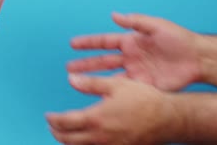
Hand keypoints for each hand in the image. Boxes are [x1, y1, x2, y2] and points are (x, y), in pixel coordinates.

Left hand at [46, 75, 179, 144]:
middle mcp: (100, 136)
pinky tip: (85, 140)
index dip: (52, 119)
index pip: (64, 122)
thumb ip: (91, 83)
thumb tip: (71, 78)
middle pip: (68, 140)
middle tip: (51, 125)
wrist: (168, 119)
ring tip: (64, 134)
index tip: (48, 115)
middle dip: (56, 132)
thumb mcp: (117, 85)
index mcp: (96, 118)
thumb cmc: (144, 99)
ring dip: (68, 141)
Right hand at [67, 13, 200, 90]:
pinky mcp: (144, 85)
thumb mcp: (157, 26)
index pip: (105, 42)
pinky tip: (99, 95)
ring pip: (109, 76)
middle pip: (102, 61)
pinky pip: (123, 88)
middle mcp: (130, 56)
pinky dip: (111, 91)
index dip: (89, 43)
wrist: (198, 60)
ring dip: (93, 79)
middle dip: (85, 64)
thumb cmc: (180, 39)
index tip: (73, 44)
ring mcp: (136, 72)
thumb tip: (114, 15)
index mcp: (131, 41)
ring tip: (77, 82)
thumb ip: (135, 22)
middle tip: (69, 68)